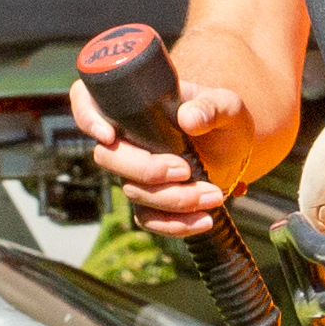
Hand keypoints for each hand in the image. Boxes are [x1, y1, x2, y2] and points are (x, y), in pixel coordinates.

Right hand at [69, 68, 248, 237]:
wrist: (238, 151)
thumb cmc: (223, 119)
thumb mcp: (226, 106)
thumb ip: (211, 107)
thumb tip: (189, 118)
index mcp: (136, 106)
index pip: (87, 101)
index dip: (87, 117)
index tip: (109, 134)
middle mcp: (127, 139)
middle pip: (108, 157)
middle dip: (145, 169)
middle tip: (185, 168)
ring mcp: (134, 173)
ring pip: (133, 191)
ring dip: (175, 198)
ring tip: (213, 194)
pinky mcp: (149, 202)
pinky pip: (148, 219)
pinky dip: (176, 224)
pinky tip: (204, 219)